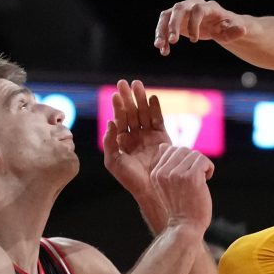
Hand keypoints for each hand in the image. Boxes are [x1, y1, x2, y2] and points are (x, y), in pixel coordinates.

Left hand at [102, 80, 169, 213]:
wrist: (153, 190)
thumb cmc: (131, 180)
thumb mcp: (113, 161)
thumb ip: (110, 142)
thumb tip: (110, 122)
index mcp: (123, 142)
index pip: (119, 120)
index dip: (117, 106)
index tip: (115, 94)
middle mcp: (136, 137)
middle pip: (132, 113)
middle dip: (128, 98)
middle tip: (124, 83)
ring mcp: (150, 137)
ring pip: (144, 113)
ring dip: (141, 99)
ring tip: (137, 84)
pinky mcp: (163, 138)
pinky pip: (158, 120)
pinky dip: (156, 109)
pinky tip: (152, 98)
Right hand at [149, 145, 214, 232]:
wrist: (186, 227)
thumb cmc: (180, 208)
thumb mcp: (166, 186)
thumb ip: (166, 167)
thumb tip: (164, 146)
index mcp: (155, 173)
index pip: (171, 150)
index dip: (184, 161)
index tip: (187, 177)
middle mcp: (163, 172)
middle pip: (184, 150)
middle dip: (194, 161)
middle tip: (197, 177)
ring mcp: (176, 174)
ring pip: (195, 154)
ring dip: (203, 166)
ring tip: (201, 180)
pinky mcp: (191, 177)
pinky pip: (204, 160)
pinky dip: (209, 168)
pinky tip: (207, 180)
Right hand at [155, 0, 247, 55]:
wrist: (220, 27)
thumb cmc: (228, 28)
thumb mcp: (234, 31)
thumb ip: (235, 31)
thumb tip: (242, 30)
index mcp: (209, 7)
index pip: (198, 10)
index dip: (194, 24)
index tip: (194, 41)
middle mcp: (193, 5)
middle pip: (179, 8)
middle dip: (173, 24)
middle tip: (172, 41)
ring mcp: (183, 11)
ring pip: (167, 16)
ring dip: (161, 30)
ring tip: (159, 46)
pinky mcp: (175, 20)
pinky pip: (164, 26)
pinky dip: (162, 37)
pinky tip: (164, 51)